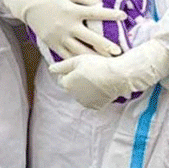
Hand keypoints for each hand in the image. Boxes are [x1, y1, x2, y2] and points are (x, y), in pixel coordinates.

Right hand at [0, 0, 125, 56]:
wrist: (26, 3)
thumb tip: (102, 1)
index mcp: (72, 11)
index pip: (96, 13)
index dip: (110, 14)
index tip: (124, 16)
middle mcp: (67, 26)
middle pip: (90, 38)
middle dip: (106, 45)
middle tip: (119, 52)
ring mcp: (60, 37)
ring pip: (80, 51)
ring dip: (94, 57)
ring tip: (106, 64)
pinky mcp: (53, 44)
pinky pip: (66, 56)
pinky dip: (76, 62)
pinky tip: (86, 67)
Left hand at [50, 39, 168, 108]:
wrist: (118, 76)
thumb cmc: (97, 64)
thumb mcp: (77, 60)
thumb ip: (61, 66)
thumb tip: (50, 69)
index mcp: (68, 84)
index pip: (62, 79)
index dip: (69, 71)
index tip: (79, 66)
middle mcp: (74, 96)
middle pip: (72, 87)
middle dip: (76, 80)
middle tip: (88, 70)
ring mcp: (86, 103)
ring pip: (81, 94)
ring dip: (85, 87)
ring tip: (95, 76)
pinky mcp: (97, 106)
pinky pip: (92, 99)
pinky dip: (94, 94)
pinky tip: (101, 85)